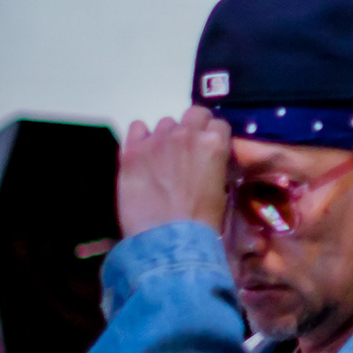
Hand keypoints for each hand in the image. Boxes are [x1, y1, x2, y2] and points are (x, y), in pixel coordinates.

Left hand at [117, 106, 230, 236]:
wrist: (169, 238)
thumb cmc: (201, 220)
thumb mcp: (220, 187)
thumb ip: (214, 162)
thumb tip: (208, 157)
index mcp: (214, 143)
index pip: (218, 124)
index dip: (214, 136)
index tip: (210, 148)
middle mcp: (187, 134)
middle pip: (194, 113)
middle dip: (194, 127)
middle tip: (189, 148)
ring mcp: (157, 140)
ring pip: (166, 123)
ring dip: (168, 136)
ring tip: (163, 158)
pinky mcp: (132, 150)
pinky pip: (136, 127)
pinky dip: (141, 136)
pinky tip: (143, 153)